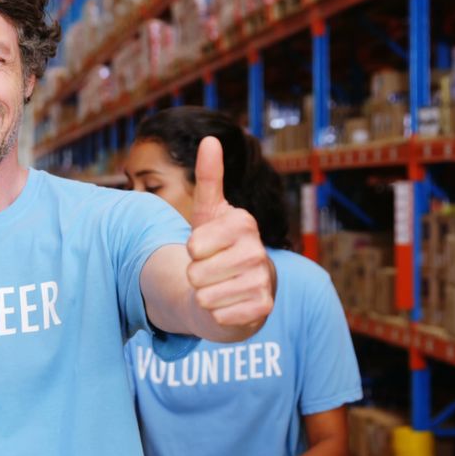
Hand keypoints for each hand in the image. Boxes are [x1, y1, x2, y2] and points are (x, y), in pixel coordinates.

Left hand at [186, 136, 273, 330]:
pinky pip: (218, 316)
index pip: (193, 246)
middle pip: (195, 273)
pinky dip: (216, 314)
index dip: (192, 250)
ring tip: (219, 285)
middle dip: (195, 276)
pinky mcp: (263, 308)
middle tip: (211, 270)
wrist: (239, 289)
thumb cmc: (218, 247)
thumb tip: (210, 139)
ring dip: (205, 296)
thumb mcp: (209, 212)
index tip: (205, 247)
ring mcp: (263, 280)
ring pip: (205, 296)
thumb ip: (208, 178)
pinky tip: (229, 304)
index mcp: (243, 223)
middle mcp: (257, 250)